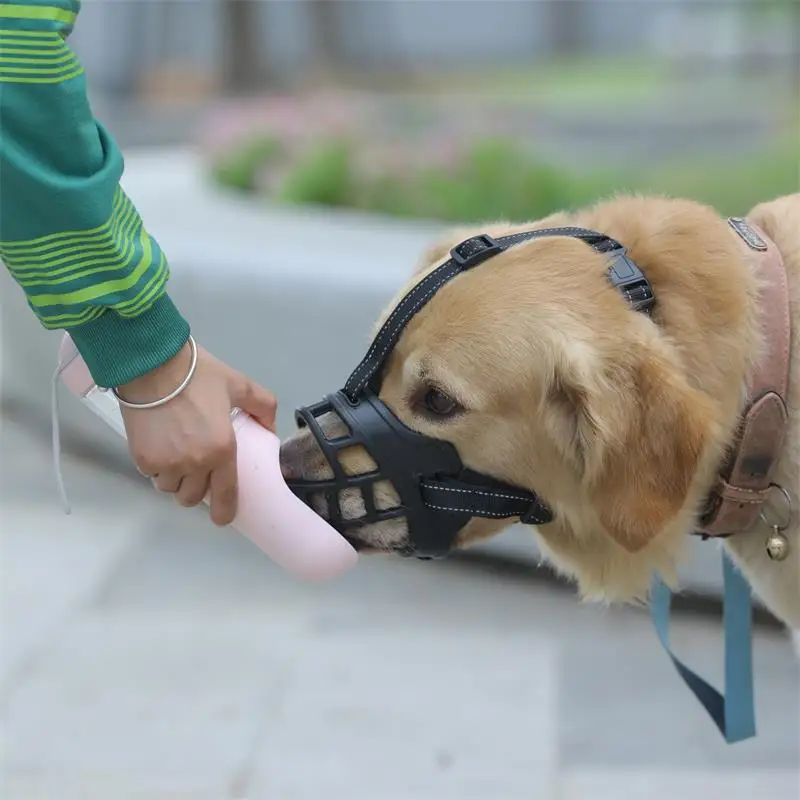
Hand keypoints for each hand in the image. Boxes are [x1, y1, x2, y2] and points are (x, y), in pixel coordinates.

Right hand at [117, 341, 276, 525]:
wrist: (151, 364)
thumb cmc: (197, 374)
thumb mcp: (239, 384)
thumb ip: (262, 405)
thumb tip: (269, 427)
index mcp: (222, 449)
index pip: (225, 495)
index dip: (224, 512)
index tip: (222, 517)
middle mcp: (194, 463)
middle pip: (193, 497)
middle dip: (196, 487)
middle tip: (198, 468)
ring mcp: (165, 464)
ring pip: (171, 489)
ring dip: (175, 479)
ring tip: (177, 457)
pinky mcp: (142, 459)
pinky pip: (152, 476)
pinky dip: (157, 469)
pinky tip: (160, 449)